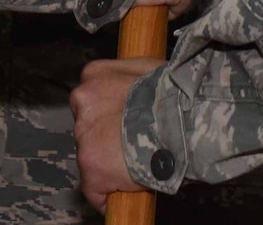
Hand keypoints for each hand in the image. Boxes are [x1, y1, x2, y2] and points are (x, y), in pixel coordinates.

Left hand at [71, 56, 163, 209]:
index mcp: (94, 76)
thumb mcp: (149, 68)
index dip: (109, 116)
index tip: (124, 124)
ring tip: (136, 161)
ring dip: (109, 163)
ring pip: (91, 157)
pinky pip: (94, 190)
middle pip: (88, 128)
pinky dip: (109, 194)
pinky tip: (128, 187)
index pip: (92, 101)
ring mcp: (84, 135)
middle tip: (133, 142)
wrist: (180, 119)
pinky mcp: (90, 167)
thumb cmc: (172, 93)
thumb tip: (132, 85)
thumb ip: (129, 75)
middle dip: (106, 138)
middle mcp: (82, 102)